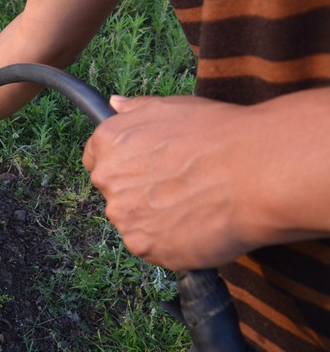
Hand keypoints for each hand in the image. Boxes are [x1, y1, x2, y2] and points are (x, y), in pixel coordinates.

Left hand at [83, 95, 254, 269]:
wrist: (255, 173)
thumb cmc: (218, 135)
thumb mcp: (171, 107)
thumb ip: (135, 110)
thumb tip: (114, 103)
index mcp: (108, 143)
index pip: (96, 161)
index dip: (123, 166)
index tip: (146, 170)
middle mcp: (107, 180)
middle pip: (116, 194)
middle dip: (141, 193)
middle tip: (181, 187)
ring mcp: (123, 216)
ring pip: (135, 222)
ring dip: (157, 220)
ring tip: (195, 206)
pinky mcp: (144, 246)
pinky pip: (153, 248)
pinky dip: (171, 243)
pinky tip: (198, 226)